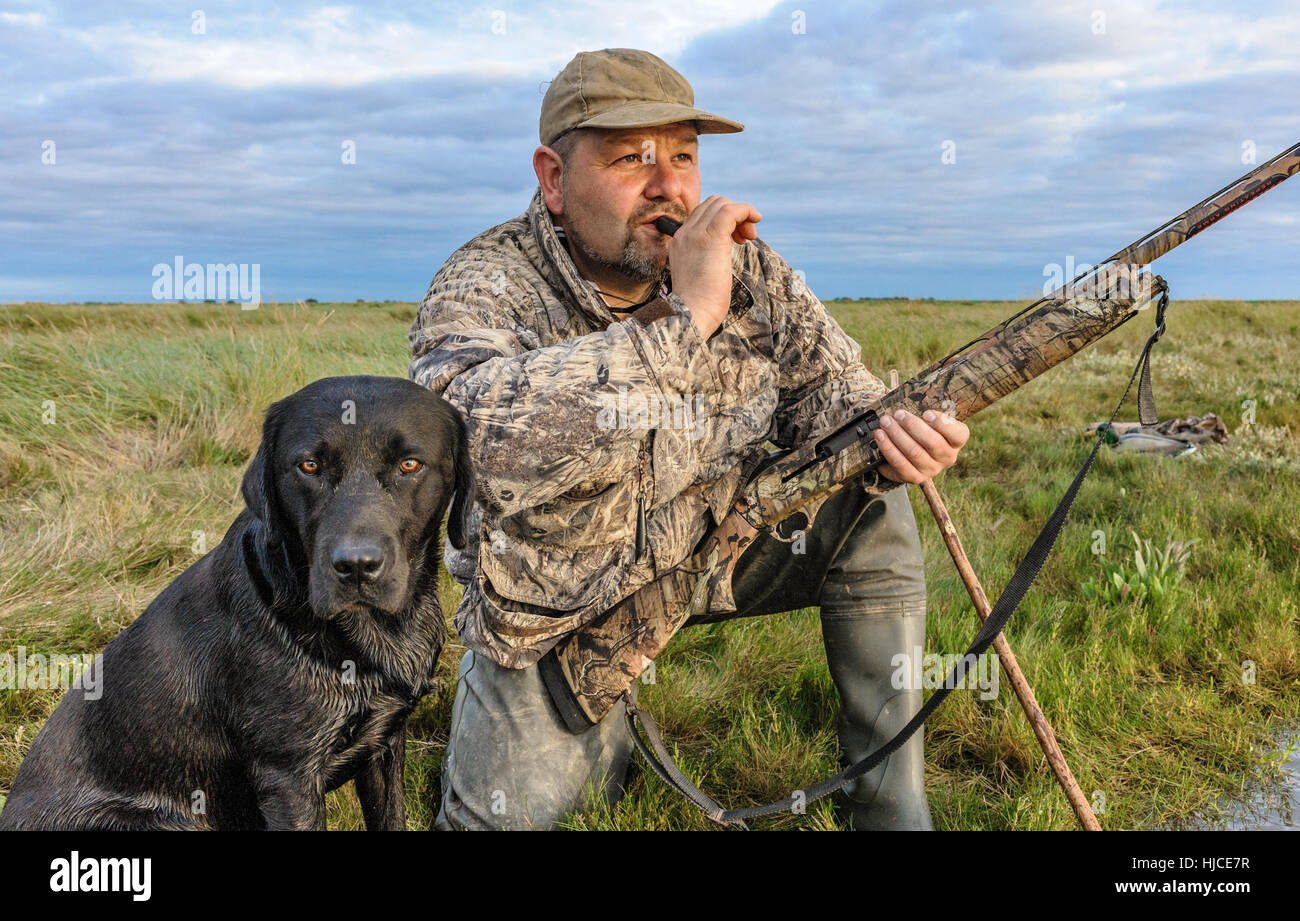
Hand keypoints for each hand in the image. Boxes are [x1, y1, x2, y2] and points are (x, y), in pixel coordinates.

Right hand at [668, 195, 761, 338]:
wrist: (690, 313)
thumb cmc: (697, 304)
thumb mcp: (697, 275)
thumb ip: (704, 259)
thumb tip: (719, 256)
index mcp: (679, 241)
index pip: (702, 214)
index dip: (722, 220)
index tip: (735, 239)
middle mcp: (685, 233)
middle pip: (712, 204)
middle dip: (734, 214)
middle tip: (744, 238)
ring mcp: (695, 234)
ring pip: (722, 203)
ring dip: (742, 214)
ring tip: (749, 236)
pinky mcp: (711, 238)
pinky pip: (732, 210)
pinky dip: (747, 211)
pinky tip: (755, 221)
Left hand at [874, 409, 969, 482]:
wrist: (908, 454)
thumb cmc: (920, 429)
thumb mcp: (928, 420)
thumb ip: (925, 412)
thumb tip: (910, 398)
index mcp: (955, 441)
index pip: (959, 434)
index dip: (943, 424)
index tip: (926, 413)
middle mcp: (947, 457)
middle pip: (933, 442)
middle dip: (913, 426)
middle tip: (898, 413)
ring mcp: (931, 469)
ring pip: (914, 452)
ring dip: (897, 434)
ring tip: (885, 421)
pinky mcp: (914, 477)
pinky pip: (899, 463)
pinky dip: (888, 447)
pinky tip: (880, 436)